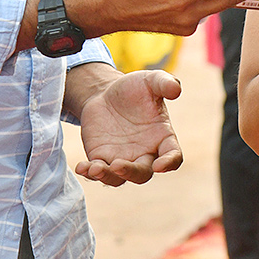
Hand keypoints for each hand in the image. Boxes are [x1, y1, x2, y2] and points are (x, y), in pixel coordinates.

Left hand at [75, 70, 182, 186]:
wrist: (106, 93)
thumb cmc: (134, 88)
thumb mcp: (150, 80)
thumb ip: (165, 82)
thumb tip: (176, 90)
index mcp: (162, 138)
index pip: (173, 156)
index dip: (169, 163)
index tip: (160, 165)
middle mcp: (144, 153)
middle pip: (143, 173)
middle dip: (131, 172)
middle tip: (118, 165)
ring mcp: (123, 159)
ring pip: (118, 178)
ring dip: (108, 176)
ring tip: (95, 167)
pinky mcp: (102, 159)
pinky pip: (98, 172)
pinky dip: (90, 172)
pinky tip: (81, 166)